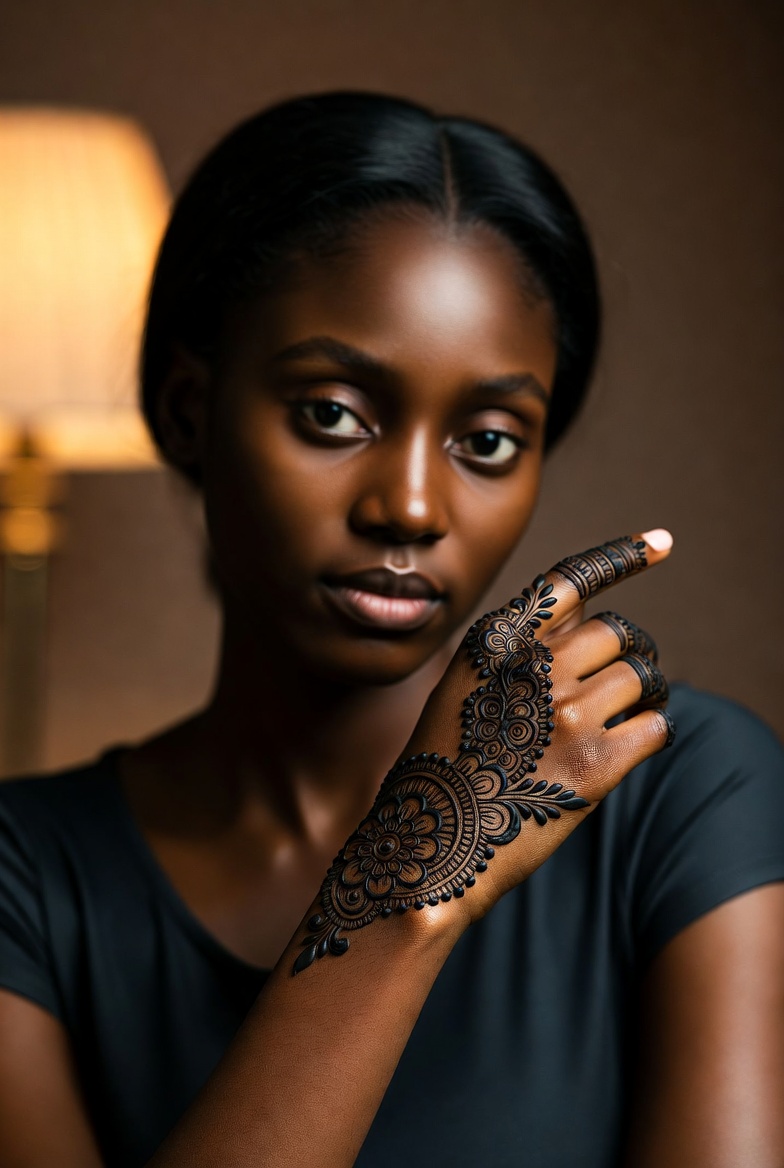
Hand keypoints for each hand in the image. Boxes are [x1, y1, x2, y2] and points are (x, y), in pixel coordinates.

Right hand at [294, 532, 672, 971]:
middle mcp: (533, 664)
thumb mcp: (460, 690)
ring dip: (643, 695)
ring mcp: (567, 711)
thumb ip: (518, 657)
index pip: (570, 581)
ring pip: (642, 675)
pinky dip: (649, 733)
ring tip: (620, 720)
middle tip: (622, 682)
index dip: (622, 557)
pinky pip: (656, 724)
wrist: (430, 847)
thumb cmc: (442, 771)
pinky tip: (624, 751)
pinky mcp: (597, 762)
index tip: (663, 542)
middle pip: (616, 632)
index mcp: (496, 640)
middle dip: (628, 653)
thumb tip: (585, 640)